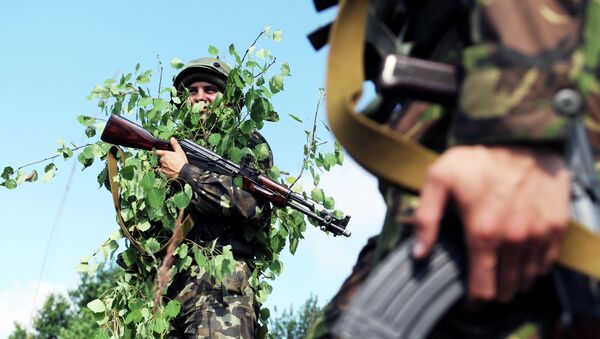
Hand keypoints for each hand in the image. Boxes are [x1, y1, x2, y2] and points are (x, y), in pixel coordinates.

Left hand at [155, 138, 187, 177]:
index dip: (158, 151)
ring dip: (164, 164)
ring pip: (161, 164)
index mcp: (165, 154)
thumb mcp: (179, 151)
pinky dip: (164, 170)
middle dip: (164, 158)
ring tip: (171, 165)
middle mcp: (162, 160)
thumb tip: (172, 139)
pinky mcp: (163, 172)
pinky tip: (169, 170)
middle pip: (160, 158)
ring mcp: (162, 166)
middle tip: (170, 160)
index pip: (157, 151)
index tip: (159, 152)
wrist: (183, 172)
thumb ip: (175, 144)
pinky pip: (162, 170)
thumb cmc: (181, 162)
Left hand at [412, 145, 569, 301]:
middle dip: (493, 290)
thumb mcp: (438, 179)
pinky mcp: (556, 227)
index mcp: (483, 232)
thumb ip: (426, 219)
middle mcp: (515, 240)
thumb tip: (418, 254)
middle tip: (483, 281)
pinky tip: (520, 257)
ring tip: (500, 271)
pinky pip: (547, 263)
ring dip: (513, 281)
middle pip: (506, 289)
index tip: (469, 297)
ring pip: (527, 280)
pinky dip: (533, 267)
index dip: (474, 299)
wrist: (523, 137)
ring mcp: (539, 235)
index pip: (483, 288)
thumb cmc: (477, 159)